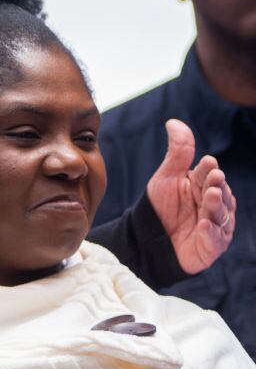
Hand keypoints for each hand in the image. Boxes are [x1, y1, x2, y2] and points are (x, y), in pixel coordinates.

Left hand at [146, 119, 235, 274]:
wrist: (148, 238)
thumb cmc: (161, 206)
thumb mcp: (167, 177)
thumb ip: (178, 152)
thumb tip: (174, 122)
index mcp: (203, 186)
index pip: (208, 174)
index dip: (209, 169)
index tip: (208, 161)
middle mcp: (214, 204)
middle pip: (219, 193)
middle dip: (216, 185)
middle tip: (214, 177)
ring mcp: (215, 225)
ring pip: (220, 214)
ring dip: (217, 205)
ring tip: (211, 195)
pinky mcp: (211, 246)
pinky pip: (214, 239)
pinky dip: (210, 232)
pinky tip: (204, 225)